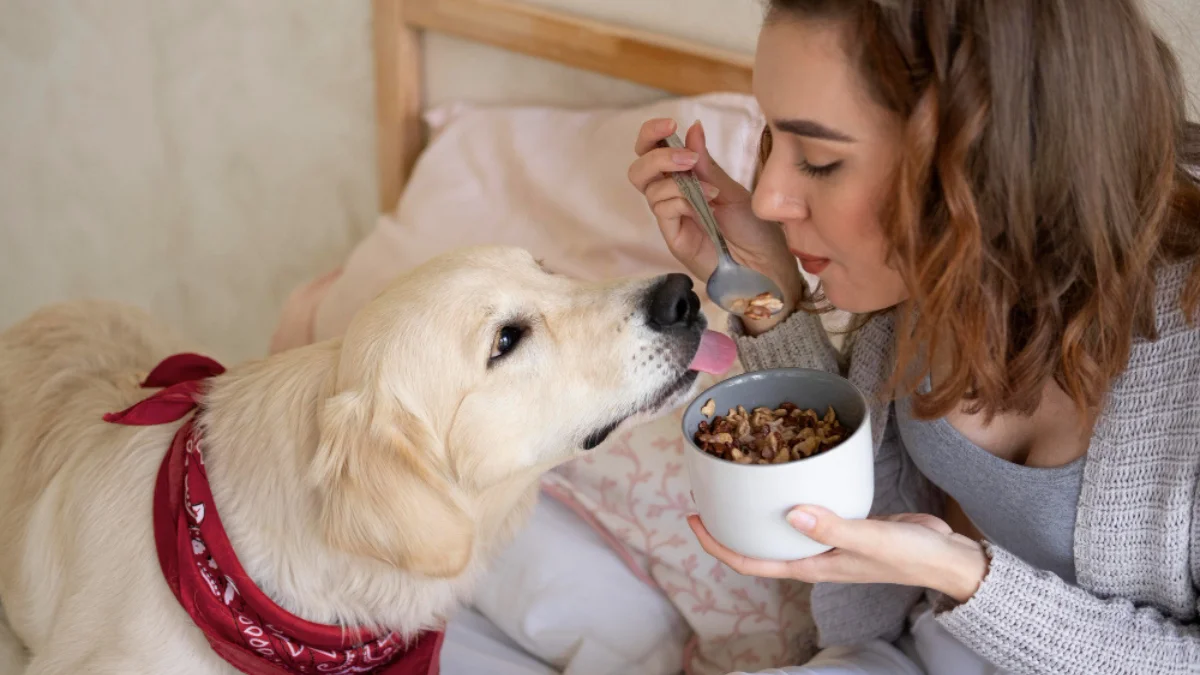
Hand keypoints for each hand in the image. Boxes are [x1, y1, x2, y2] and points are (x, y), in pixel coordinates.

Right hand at [628, 118, 804, 331]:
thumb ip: (707, 164)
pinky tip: (708, 203)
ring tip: (711, 189)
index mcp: (685, 179)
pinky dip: (682, 199)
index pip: (652, 152)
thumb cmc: (753, 228)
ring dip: (677, 178)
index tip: (670, 124)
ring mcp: (671, 218)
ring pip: (649, 187)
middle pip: (639, 169)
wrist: (765, 264)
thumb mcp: (731, 188)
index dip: (652, 134)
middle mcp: (673, 197)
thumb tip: (693, 127)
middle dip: (656, 154)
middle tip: (686, 157)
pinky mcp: (673, 236)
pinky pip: (662, 209)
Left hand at [687, 506, 988, 602]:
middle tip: (708, 493)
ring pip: (780, 526)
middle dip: (729, 524)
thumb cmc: (910, 555)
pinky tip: (787, 472)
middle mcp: (812, 555)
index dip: (718, 545)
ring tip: (738, 478)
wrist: (946, 556)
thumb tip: (791, 513)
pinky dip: (789, 495)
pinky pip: (806, 509)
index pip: (751, 561)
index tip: (694, 522)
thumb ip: (832, 527)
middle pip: (758, 543)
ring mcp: (827, 540)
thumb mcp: (869, 538)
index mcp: (811, 566)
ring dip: (757, 509)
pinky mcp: (843, 522)